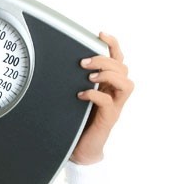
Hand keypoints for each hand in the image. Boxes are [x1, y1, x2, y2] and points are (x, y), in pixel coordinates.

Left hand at [70, 32, 133, 164]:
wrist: (79, 149)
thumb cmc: (77, 121)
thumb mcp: (74, 95)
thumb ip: (74, 80)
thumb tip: (59, 60)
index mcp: (109, 84)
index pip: (118, 58)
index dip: (113, 44)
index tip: (100, 34)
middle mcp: (115, 93)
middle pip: (122, 67)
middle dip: (104, 60)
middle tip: (84, 62)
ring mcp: (115, 106)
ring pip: (125, 82)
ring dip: (107, 74)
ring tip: (89, 77)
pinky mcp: (109, 118)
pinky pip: (108, 101)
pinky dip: (95, 94)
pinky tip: (81, 95)